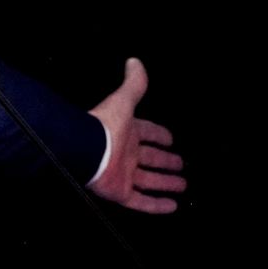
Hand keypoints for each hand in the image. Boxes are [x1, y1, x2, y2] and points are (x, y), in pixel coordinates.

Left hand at [87, 58, 186, 212]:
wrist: (84, 148)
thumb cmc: (104, 125)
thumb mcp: (123, 101)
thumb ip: (133, 84)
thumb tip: (135, 62)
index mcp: (127, 133)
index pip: (147, 133)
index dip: (159, 135)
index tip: (171, 139)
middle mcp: (126, 154)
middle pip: (151, 159)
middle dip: (166, 161)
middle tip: (181, 164)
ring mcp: (124, 175)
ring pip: (149, 181)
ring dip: (166, 183)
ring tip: (182, 184)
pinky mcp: (121, 192)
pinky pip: (142, 201)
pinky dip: (157, 205)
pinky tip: (172, 206)